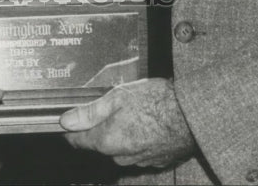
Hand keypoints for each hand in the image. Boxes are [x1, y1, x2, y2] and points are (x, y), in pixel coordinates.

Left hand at [59, 78, 194, 168]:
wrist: (191, 114)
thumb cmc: (156, 102)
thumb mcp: (116, 97)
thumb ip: (89, 112)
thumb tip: (66, 120)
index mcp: (108, 141)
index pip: (78, 142)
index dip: (70, 129)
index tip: (68, 119)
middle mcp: (122, 157)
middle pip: (98, 144)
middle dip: (98, 127)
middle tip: (106, 105)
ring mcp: (140, 161)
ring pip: (118, 147)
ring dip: (118, 132)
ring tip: (129, 110)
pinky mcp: (155, 160)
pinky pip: (137, 150)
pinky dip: (136, 137)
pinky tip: (144, 121)